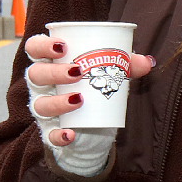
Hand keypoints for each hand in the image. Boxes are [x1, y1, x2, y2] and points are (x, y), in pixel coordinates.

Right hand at [24, 33, 154, 147]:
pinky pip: (49, 134)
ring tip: (79, 99)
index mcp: (52, 63)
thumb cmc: (96, 85)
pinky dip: (58, 135)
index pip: (34, 48)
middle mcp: (42, 84)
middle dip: (54, 72)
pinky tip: (70, 134)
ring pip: (40, 104)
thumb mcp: (111, 72)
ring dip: (57, 101)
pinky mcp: (51, 130)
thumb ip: (127, 65)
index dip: (42, 45)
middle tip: (77, 71)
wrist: (95, 121)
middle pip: (35, 74)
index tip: (62, 46)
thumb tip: (147, 62)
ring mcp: (44, 108)